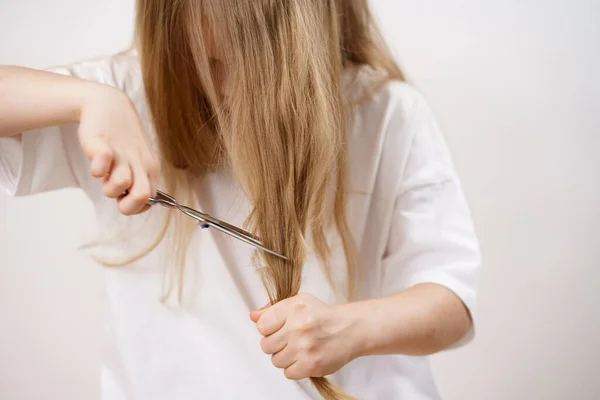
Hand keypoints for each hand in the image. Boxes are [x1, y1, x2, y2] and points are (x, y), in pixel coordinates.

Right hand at [78, 85, 159, 214]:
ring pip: (122, 183)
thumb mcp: (138, 162)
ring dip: (109, 187)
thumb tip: (139, 206)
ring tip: (106, 175)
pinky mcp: (101, 142)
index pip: (150, 200)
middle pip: (142, 196)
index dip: (135, 206)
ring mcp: (121, 153)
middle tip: (115, 193)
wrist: (109, 104)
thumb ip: (139, 183)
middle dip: (126, 204)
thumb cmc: (123, 139)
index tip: (124, 197)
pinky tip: (97, 163)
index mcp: (150, 169)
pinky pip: (103, 161)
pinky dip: (97, 168)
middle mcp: (140, 163)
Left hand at [250, 293, 360, 379]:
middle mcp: (298, 327)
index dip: (268, 329)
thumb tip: (253, 316)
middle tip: (290, 339)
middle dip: (276, 344)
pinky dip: (294, 368)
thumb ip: (273, 310)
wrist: (350, 329)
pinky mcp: (312, 364)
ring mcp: (305, 347)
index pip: (262, 326)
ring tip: (299, 348)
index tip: (278, 328)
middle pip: (266, 345)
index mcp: (294, 308)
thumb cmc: (322, 315)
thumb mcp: (299, 303)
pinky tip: (304, 357)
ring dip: (285, 357)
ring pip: (276, 361)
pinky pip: (288, 373)